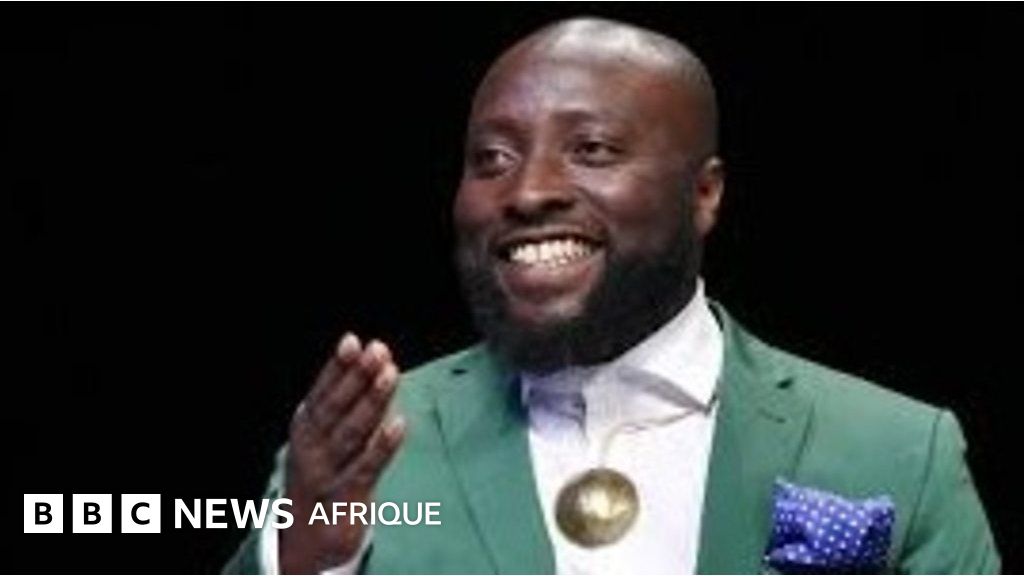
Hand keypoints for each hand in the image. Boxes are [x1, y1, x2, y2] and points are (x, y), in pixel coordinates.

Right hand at [279, 334, 405, 573]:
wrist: (307, 534)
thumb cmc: (324, 470)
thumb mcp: (324, 434)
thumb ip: (348, 401)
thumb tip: (378, 360)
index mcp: (305, 426)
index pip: (322, 391)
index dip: (337, 366)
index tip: (352, 341)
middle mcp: (311, 447)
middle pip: (336, 409)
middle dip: (357, 378)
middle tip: (378, 351)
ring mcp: (327, 473)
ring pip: (352, 433)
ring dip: (372, 402)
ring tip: (390, 374)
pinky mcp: (348, 496)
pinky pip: (367, 468)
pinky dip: (383, 446)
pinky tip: (399, 423)